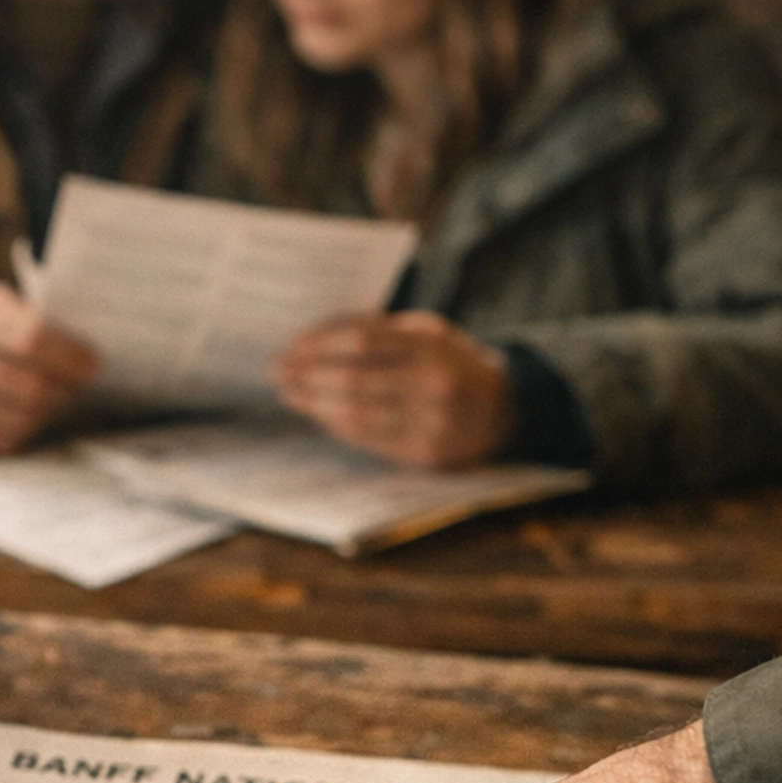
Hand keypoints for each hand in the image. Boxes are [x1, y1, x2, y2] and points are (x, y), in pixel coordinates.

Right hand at [0, 282, 96, 451]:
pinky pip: (2, 439)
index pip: (33, 340)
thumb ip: (26, 316)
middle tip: (79, 388)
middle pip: (31, 387)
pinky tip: (26, 415)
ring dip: (49, 414)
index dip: (72, 357)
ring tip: (55, 401)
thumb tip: (80, 350)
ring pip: (21, 420)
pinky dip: (24, 430)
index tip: (92, 364)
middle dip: (67, 391)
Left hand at [272, 311, 512, 468]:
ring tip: (292, 395)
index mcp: (430, 343)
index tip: (289, 349)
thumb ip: (377, 329)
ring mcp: (431, 421)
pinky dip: (337, 426)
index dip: (317, 345)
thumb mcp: (425, 330)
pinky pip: (369, 439)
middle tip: (280, 375)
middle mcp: (433, 382)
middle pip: (352, 380)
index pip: (359, 340)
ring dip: (315, 405)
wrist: (501, 406)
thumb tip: (313, 340)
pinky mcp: (425, 453)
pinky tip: (320, 415)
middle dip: (308, 377)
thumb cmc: (450, 360)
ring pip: (356, 414)